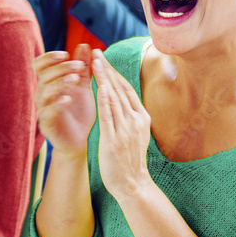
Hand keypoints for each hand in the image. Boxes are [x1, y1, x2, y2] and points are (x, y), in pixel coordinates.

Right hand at [33, 45, 95, 155]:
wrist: (83, 139)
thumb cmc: (82, 111)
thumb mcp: (85, 86)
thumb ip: (83, 67)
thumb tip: (85, 45)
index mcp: (49, 82)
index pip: (40, 64)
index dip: (49, 57)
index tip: (66, 54)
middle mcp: (43, 94)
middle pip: (43, 75)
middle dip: (60, 68)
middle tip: (78, 66)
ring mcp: (43, 109)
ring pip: (44, 92)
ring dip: (59, 83)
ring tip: (74, 79)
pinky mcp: (46, 124)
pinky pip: (47, 112)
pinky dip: (56, 104)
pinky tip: (68, 99)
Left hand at [92, 48, 151, 200]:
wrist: (133, 185)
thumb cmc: (130, 160)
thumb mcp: (134, 134)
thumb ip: (128, 116)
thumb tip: (120, 101)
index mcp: (141, 117)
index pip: (126, 89)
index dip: (114, 72)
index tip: (104, 59)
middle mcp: (136, 120)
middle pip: (120, 89)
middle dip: (107, 69)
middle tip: (97, 52)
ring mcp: (126, 130)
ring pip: (114, 98)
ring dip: (104, 78)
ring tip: (94, 62)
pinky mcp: (114, 140)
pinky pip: (108, 116)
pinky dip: (104, 99)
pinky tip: (98, 87)